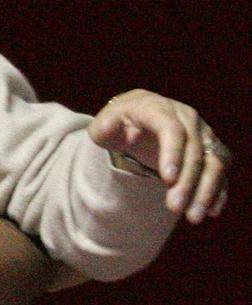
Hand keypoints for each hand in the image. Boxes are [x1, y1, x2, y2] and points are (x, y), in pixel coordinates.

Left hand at [88, 89, 230, 223]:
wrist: (138, 119)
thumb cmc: (119, 123)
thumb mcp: (105, 124)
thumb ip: (104, 126)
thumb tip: (108, 127)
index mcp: (158, 108)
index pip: (172, 130)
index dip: (173, 154)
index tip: (168, 180)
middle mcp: (187, 117)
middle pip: (194, 150)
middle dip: (187, 182)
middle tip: (174, 208)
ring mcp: (203, 132)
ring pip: (214, 161)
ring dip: (206, 190)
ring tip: (194, 216)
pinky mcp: (212, 148)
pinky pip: (220, 170)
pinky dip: (218, 190)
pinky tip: (210, 211)